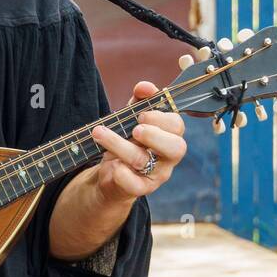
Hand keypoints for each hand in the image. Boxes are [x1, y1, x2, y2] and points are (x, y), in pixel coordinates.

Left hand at [91, 81, 186, 202]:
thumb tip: (145, 87)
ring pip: (143, 161)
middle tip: (135, 129)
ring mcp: (156, 175)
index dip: (161, 118)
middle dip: (154, 135)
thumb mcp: (132, 117)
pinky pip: (135, 185)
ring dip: (119, 145)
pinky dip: (124, 174)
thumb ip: (140, 100)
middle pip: (176, 148)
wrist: (111, 174)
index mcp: (170, 136)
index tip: (141, 114)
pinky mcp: (140, 189)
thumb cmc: (127, 141)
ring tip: (99, 133)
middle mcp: (168, 157)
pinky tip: (114, 166)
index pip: (177, 126)